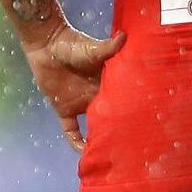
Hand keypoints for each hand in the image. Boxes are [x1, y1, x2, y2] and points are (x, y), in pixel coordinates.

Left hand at [22, 21, 125, 149]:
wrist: (47, 45)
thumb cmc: (72, 44)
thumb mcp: (93, 48)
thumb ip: (108, 47)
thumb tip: (125, 37)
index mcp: (108, 83)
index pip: (122, 100)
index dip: (131, 110)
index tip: (145, 122)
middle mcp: (97, 96)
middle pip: (110, 116)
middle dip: (118, 129)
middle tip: (133, 146)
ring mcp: (80, 104)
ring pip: (93, 127)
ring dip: (99, 139)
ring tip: (111, 155)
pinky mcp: (64, 109)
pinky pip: (71, 130)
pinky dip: (75, 142)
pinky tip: (83, 153)